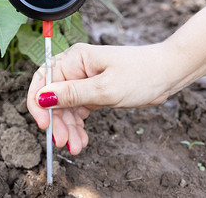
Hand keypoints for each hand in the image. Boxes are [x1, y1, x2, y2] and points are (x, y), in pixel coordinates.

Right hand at [27, 42, 179, 154]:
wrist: (168, 73)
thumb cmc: (141, 74)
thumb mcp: (105, 89)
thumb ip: (72, 94)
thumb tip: (42, 97)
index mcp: (75, 59)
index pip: (44, 80)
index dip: (38, 103)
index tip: (43, 125)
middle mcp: (76, 68)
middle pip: (54, 97)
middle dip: (57, 122)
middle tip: (63, 142)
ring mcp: (84, 80)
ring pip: (65, 108)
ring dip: (68, 128)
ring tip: (76, 146)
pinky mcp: (93, 91)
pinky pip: (78, 110)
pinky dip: (78, 126)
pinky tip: (82, 139)